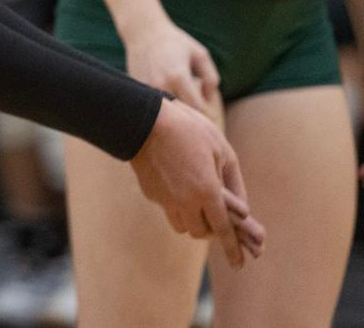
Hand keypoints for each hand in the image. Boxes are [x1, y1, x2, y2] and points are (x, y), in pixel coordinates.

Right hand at [124, 19, 219, 114]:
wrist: (143, 32)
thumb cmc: (176, 42)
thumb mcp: (200, 54)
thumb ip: (211, 78)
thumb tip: (209, 101)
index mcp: (179, 77)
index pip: (198, 109)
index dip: (206, 114)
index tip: (208, 110)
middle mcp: (161, 85)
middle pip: (181, 116)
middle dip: (191, 116)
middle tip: (196, 110)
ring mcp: (146, 88)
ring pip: (166, 114)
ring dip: (175, 113)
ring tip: (181, 102)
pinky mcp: (138, 89)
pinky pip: (154, 105)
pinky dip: (162, 106)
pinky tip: (166, 94)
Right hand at [130, 97, 265, 267]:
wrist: (144, 121)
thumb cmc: (189, 129)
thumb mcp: (221, 148)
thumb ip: (234, 181)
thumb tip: (243, 208)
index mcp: (207, 191)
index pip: (223, 229)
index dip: (233, 249)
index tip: (239, 265)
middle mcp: (185, 201)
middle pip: (201, 232)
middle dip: (211, 229)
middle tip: (216, 217)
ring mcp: (165, 199)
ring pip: (182, 225)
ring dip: (193, 220)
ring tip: (196, 201)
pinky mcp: (151, 193)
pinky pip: (168, 208)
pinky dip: (176, 204)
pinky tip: (176, 182)